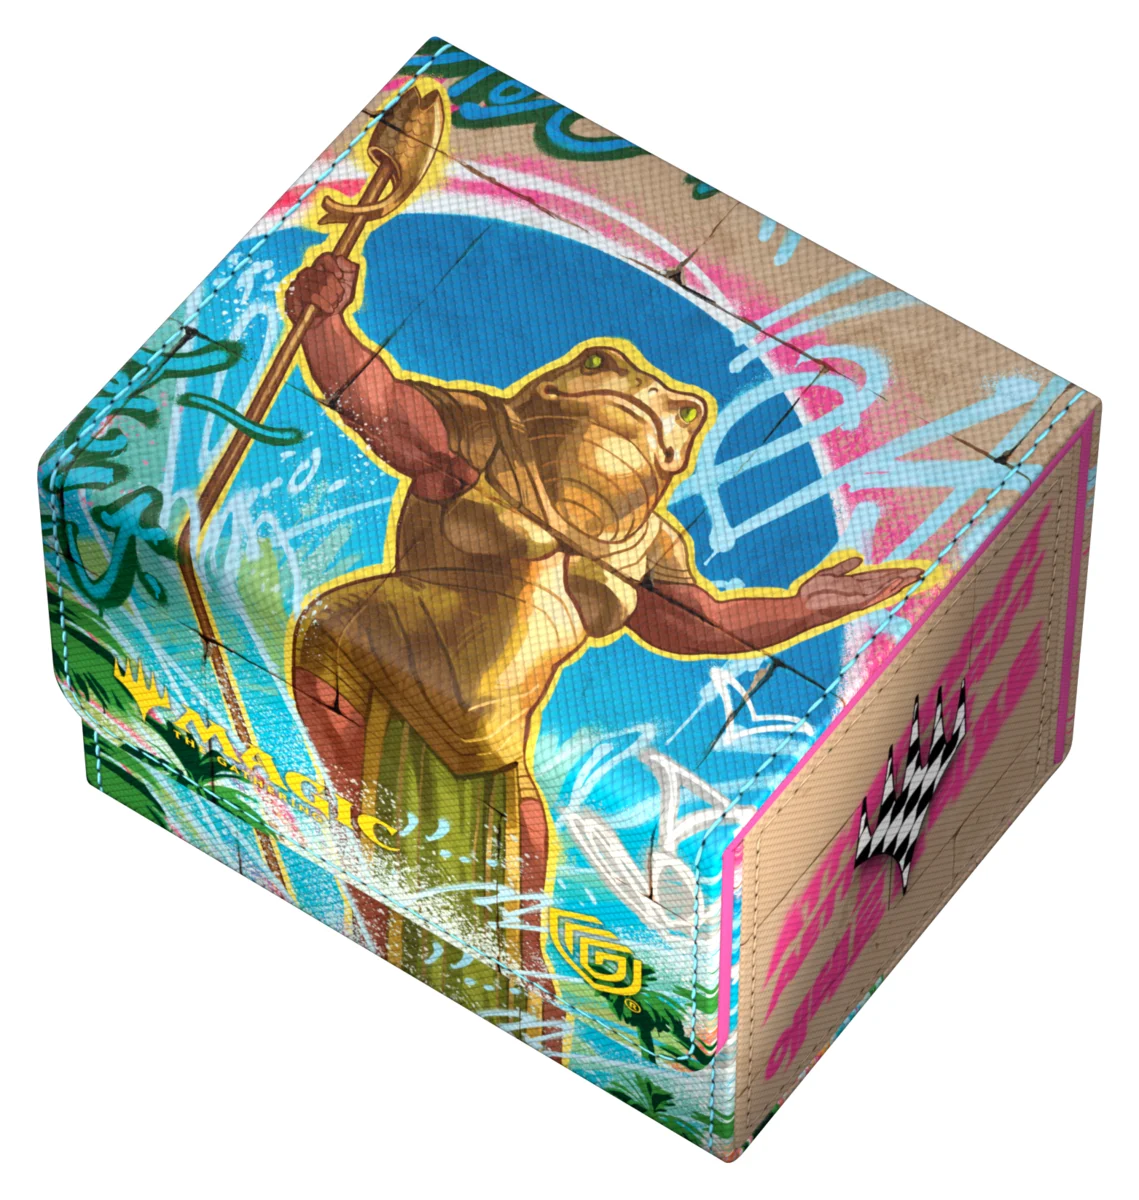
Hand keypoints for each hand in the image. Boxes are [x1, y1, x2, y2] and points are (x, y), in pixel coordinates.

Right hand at [285, 253, 358, 323]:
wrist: (325, 323)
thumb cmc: (335, 303)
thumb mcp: (348, 287)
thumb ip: (350, 271)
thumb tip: (346, 260)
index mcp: (320, 267)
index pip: (326, 258)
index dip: (334, 265)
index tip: (340, 276)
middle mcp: (307, 273)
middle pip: (326, 275)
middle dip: (337, 289)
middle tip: (339, 298)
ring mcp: (298, 283)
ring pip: (319, 286)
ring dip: (332, 299)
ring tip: (333, 306)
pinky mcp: (292, 295)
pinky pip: (311, 296)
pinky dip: (323, 304)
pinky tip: (329, 310)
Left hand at [798, 556, 922, 623]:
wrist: (800, 607)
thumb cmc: (811, 593)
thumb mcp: (828, 574)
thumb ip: (844, 567)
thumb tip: (860, 558)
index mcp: (854, 584)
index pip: (879, 576)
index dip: (894, 571)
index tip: (908, 567)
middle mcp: (859, 592)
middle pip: (886, 581)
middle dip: (903, 576)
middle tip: (921, 571)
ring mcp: (858, 599)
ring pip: (885, 589)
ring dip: (900, 582)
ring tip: (916, 575)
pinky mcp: (855, 605)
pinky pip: (875, 596)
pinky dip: (887, 589)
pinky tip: (898, 582)